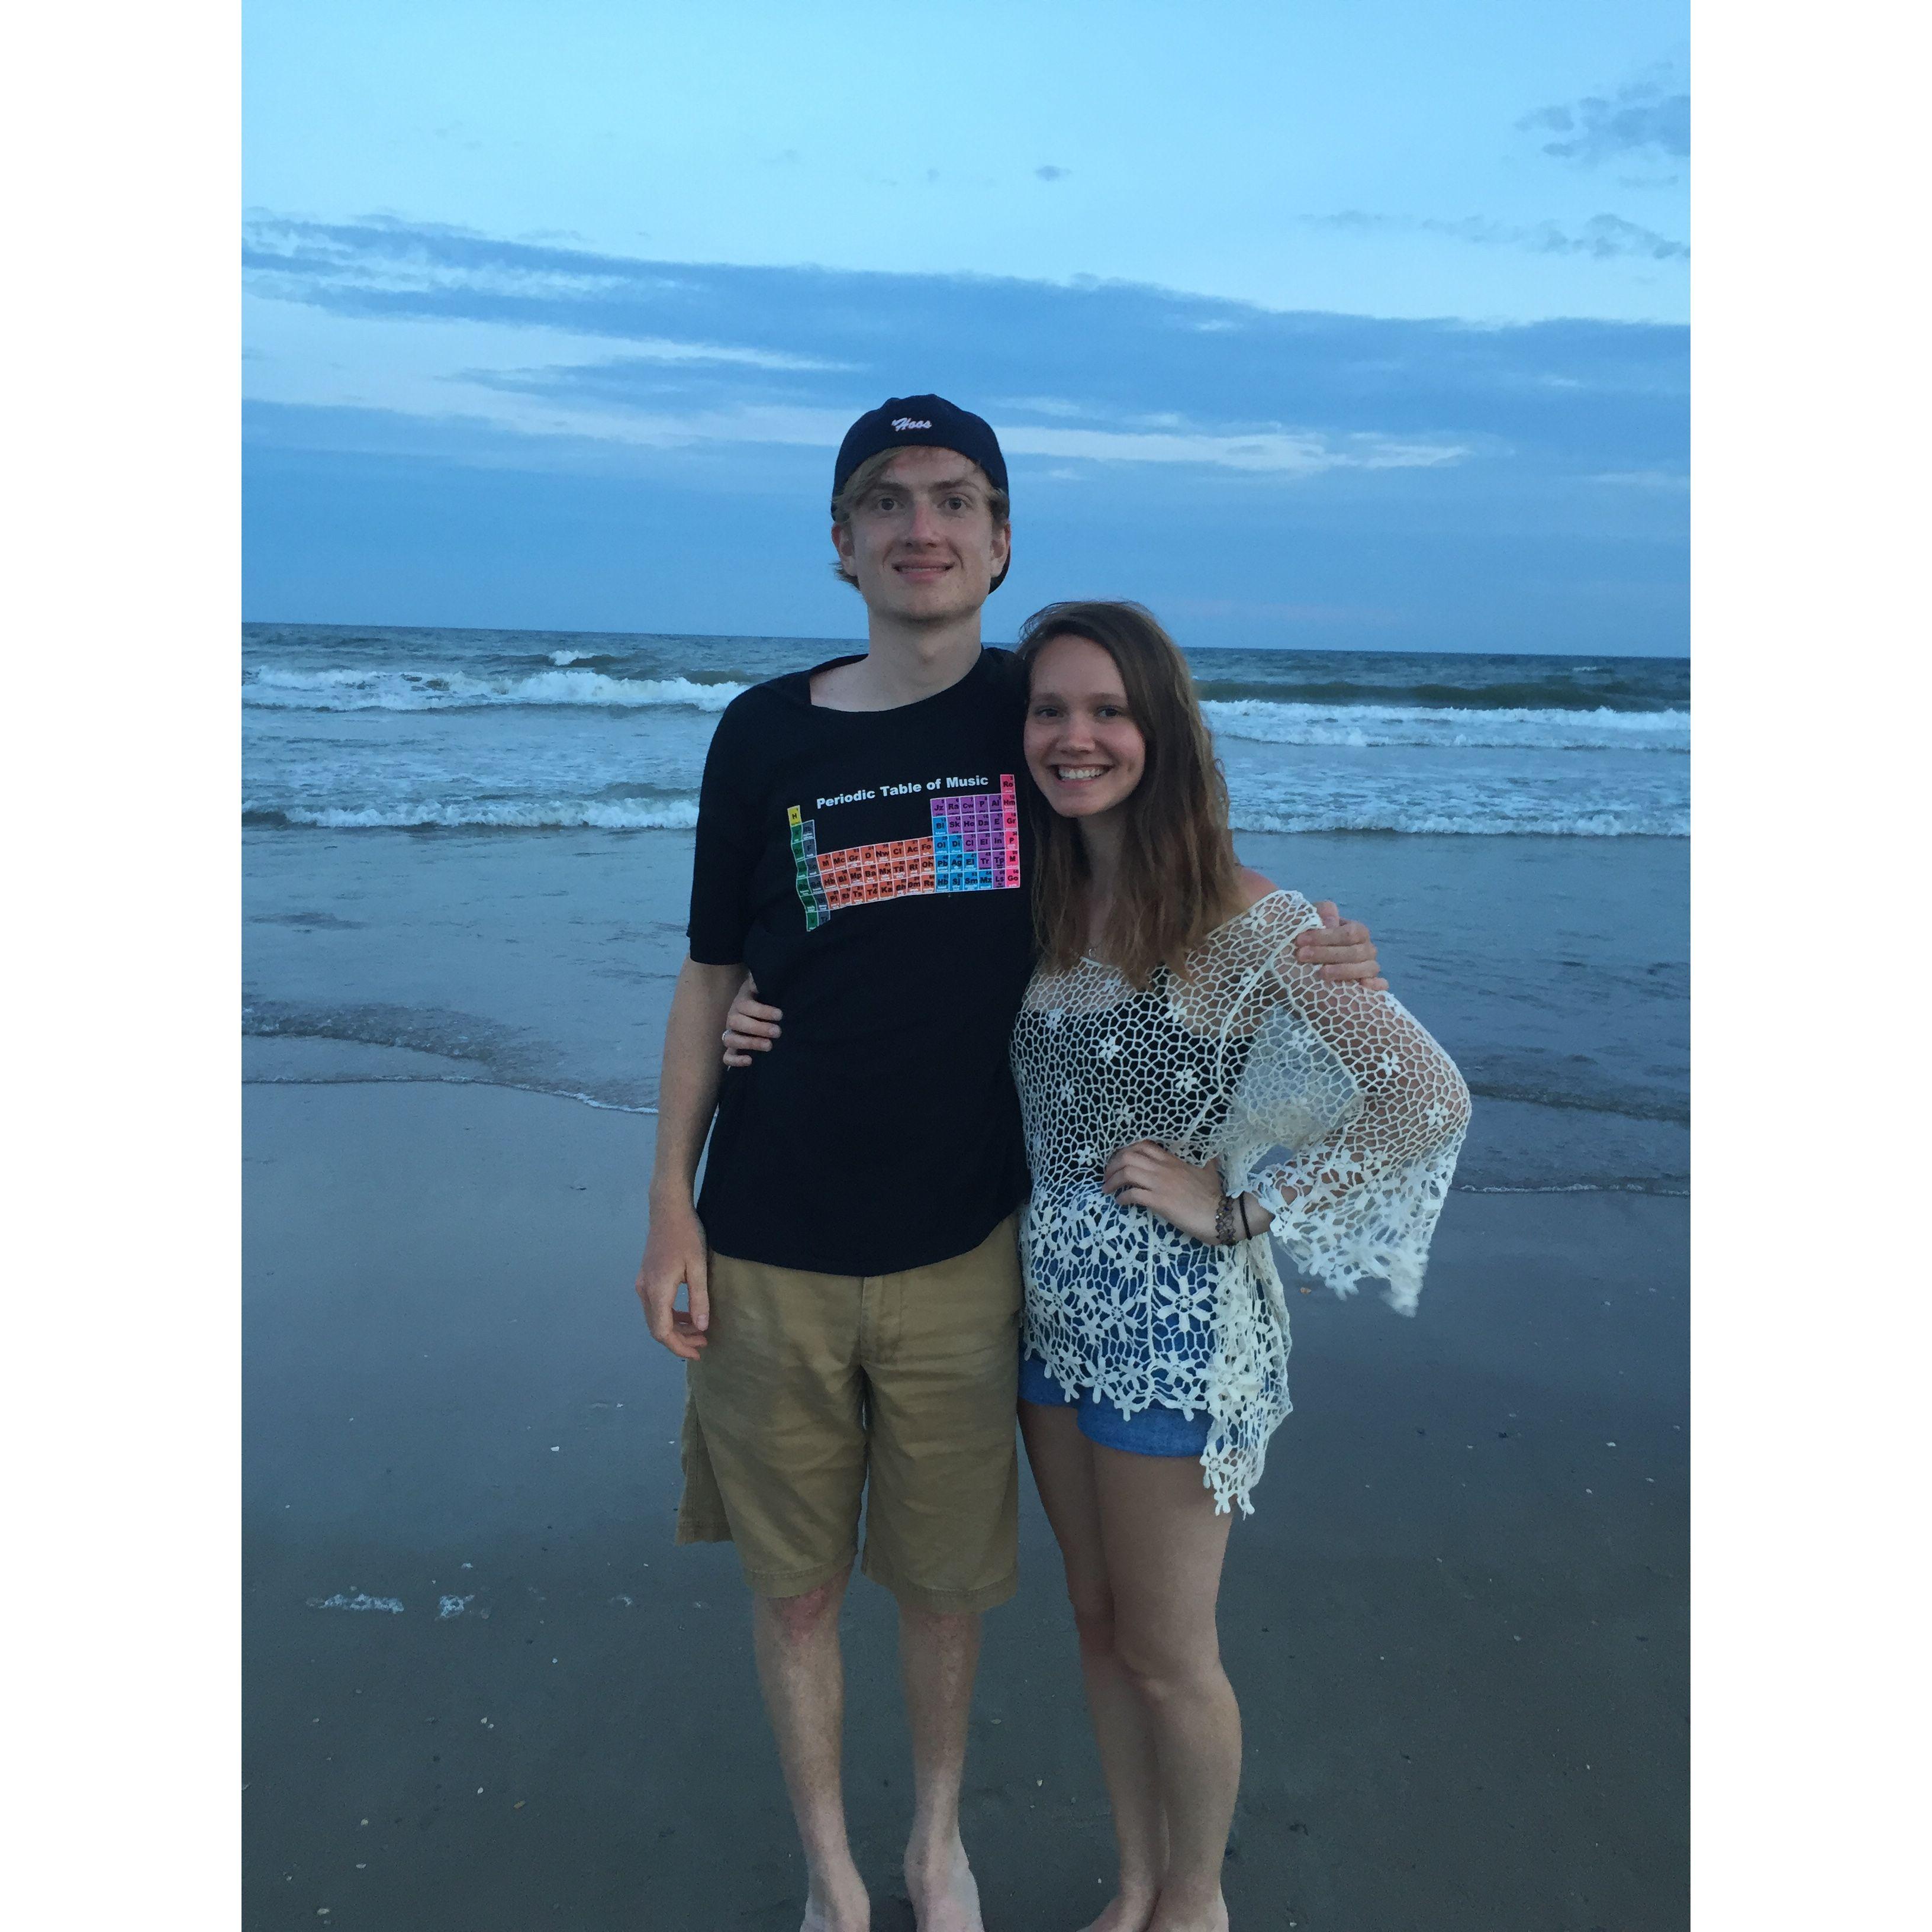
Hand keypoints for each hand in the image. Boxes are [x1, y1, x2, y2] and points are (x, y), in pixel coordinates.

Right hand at [634, 1198, 710, 1358]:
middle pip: (657, 1327)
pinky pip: (656, 1306)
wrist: (668, 1209)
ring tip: (699, 1332)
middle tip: (703, 1343)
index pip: (662, 1331)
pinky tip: (688, 1315)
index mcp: (657, 1291)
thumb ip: (699, 1299)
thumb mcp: (698, 1267)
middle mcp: (644, 1290)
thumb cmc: (686, 1235)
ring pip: (656, 1317)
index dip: (678, 1346)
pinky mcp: (647, 1277)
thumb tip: (701, 1327)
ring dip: (676, 1328)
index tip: (697, 1353)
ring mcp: (643, 1283)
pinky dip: (671, 1315)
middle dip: (679, 1340)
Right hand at [722, 975, 782, 1067]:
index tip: (780, 1015)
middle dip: (758, 1028)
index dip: (762, 1011)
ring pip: (730, 1040)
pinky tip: (750, 1061)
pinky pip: (727, 1057)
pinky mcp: (732, 1048)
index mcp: (740, 1002)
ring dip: (749, 1043)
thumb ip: (759, 983)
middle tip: (778, 1032)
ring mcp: (730, 1033)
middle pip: (737, 1023)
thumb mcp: (763, 988)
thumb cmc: (762, 998)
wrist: (756, 1007)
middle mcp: (733, 1018)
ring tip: (769, 1046)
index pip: (746, 1005)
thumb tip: (757, 982)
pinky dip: (735, 1061)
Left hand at [1099, 1141, 1224, 1244]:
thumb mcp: (1209, 1172)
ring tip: (1106, 1189)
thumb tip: (1212, 1157)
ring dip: (1112, 1181)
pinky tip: (1120, 1202)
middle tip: (1107, 1176)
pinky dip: (1122, 1198)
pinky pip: (1133, 1195)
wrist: (1220, 1214)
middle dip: (1112, 1165)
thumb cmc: (1214, 1195)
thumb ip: (1206, 1162)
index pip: (1143, 1146)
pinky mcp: (1159, 1201)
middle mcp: (1163, 1168)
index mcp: (1172, 1160)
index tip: (1118, 1160)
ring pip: (1127, 1173)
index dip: (1125, 1150)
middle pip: (1128, 1156)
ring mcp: (1160, 1184)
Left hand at [1292, 901, 1387, 989]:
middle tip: (1302, 956)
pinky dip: (1376, 985)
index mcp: (1355, 931)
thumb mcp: (1308, 924)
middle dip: (1327, 953)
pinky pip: (1381, 984)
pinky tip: (1363, 986)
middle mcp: (1365, 948)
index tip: (1300, 941)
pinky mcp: (1369, 984)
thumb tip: (1331, 919)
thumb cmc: (1307, 943)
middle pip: (1356, 952)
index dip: (1325, 936)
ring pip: (1369, 967)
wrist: (1301, 966)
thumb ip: (1319, 913)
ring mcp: (1369, 967)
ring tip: (1322, 974)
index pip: (1349, 933)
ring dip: (1345, 970)